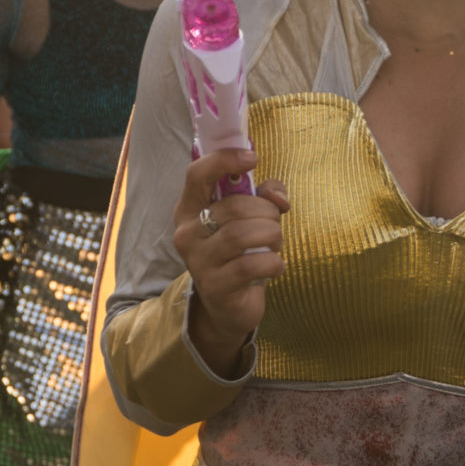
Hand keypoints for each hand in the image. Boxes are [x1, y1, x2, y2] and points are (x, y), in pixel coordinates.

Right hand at [173, 148, 288, 362]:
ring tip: (275, 245)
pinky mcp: (216, 286)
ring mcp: (199, 261)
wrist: (227, 306)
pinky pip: (254, 264)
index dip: (225, 160)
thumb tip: (277, 195)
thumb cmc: (239, 254)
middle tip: (274, 225)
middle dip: (267, 212)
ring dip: (273, 236)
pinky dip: (274, 263)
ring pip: (244, 234)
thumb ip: (264, 197)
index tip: (252, 158)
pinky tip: (274, 267)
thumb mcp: (249, 219)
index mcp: (189, 209)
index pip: (197, 173)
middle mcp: (187, 233)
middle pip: (236, 206)